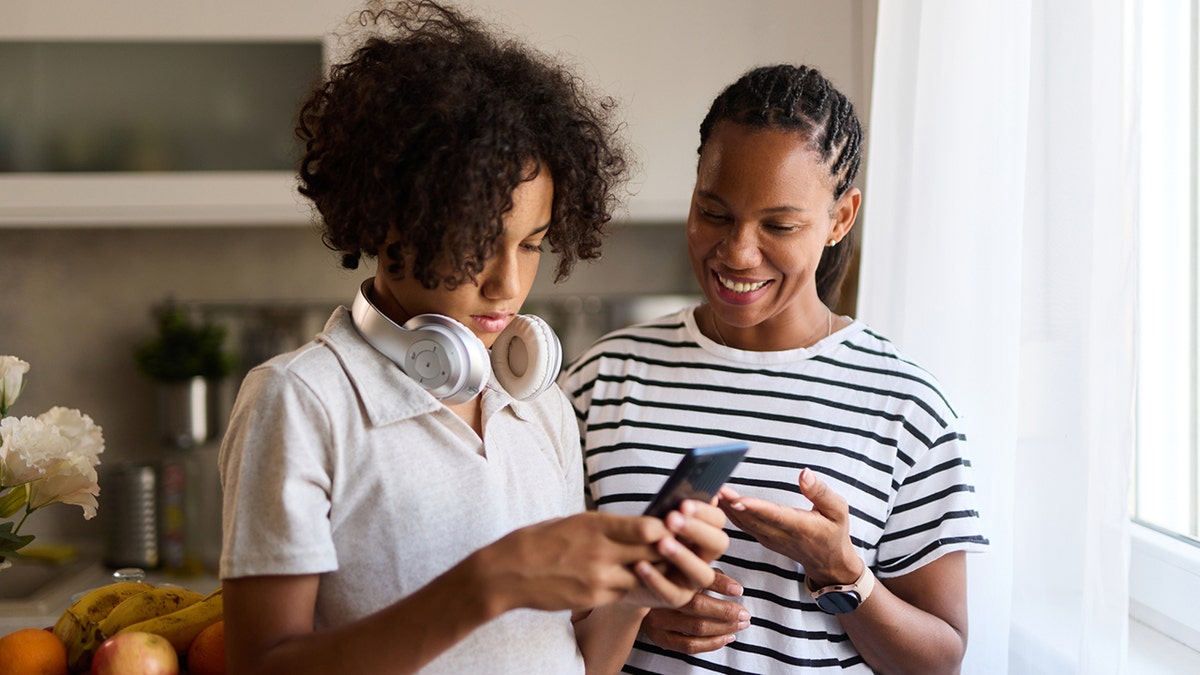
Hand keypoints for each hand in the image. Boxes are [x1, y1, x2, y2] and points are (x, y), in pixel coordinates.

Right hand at [479, 511, 666, 612]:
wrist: (506, 572)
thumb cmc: (538, 540)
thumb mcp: (574, 521)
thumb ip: (605, 525)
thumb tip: (634, 526)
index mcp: (596, 525)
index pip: (649, 528)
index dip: (666, 530)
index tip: (671, 527)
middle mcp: (601, 552)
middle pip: (653, 553)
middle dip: (667, 550)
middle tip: (676, 548)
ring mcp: (598, 578)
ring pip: (643, 576)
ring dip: (650, 572)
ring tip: (652, 566)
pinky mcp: (592, 599)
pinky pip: (623, 593)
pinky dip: (629, 586)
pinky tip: (626, 580)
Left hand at [620, 499, 730, 608]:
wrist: (623, 572)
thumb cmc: (645, 538)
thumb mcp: (656, 520)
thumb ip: (673, 508)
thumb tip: (692, 486)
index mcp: (704, 535)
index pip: (718, 521)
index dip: (704, 512)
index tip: (683, 503)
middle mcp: (704, 558)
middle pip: (718, 544)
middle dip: (697, 530)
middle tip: (673, 518)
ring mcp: (692, 581)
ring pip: (702, 573)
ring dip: (683, 556)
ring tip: (662, 543)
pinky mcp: (675, 599)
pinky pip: (671, 592)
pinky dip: (656, 578)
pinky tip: (640, 564)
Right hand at [640, 570, 749, 653]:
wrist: (638, 591)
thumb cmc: (668, 576)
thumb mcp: (685, 568)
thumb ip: (708, 574)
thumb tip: (736, 588)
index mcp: (664, 575)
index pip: (695, 579)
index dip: (720, 585)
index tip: (739, 590)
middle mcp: (657, 598)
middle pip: (697, 606)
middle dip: (726, 611)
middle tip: (746, 613)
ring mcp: (656, 621)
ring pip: (696, 628)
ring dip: (724, 629)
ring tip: (741, 625)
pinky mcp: (659, 638)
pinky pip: (689, 646)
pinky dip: (712, 643)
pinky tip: (727, 638)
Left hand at [719, 468, 860, 586]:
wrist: (828, 563)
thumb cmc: (834, 532)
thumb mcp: (839, 511)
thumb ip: (820, 492)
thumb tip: (804, 472)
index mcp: (800, 527)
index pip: (774, 516)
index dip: (755, 509)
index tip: (737, 500)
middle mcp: (780, 535)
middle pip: (751, 519)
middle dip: (730, 504)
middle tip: (713, 487)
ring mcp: (768, 539)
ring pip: (742, 523)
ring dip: (725, 508)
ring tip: (708, 490)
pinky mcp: (762, 539)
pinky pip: (741, 526)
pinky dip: (727, 513)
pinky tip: (715, 500)